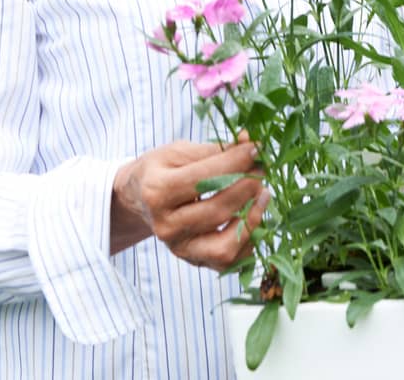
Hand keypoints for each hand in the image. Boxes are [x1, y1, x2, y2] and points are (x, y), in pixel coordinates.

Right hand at [112, 134, 269, 270]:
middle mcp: (165, 225)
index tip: (257, 148)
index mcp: (156, 191)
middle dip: (247, 187)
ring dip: (252, 218)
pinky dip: (249, 239)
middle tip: (262, 169)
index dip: (236, 162)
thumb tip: (249, 141)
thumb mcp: (180, 152)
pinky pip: (229, 261)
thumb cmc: (163, 170)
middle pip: (217, 211)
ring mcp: (179, 248)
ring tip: (263, 194)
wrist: (140, 199)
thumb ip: (216, 149)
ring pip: (225, 246)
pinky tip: (253, 214)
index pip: (204, 178)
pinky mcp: (194, 261)